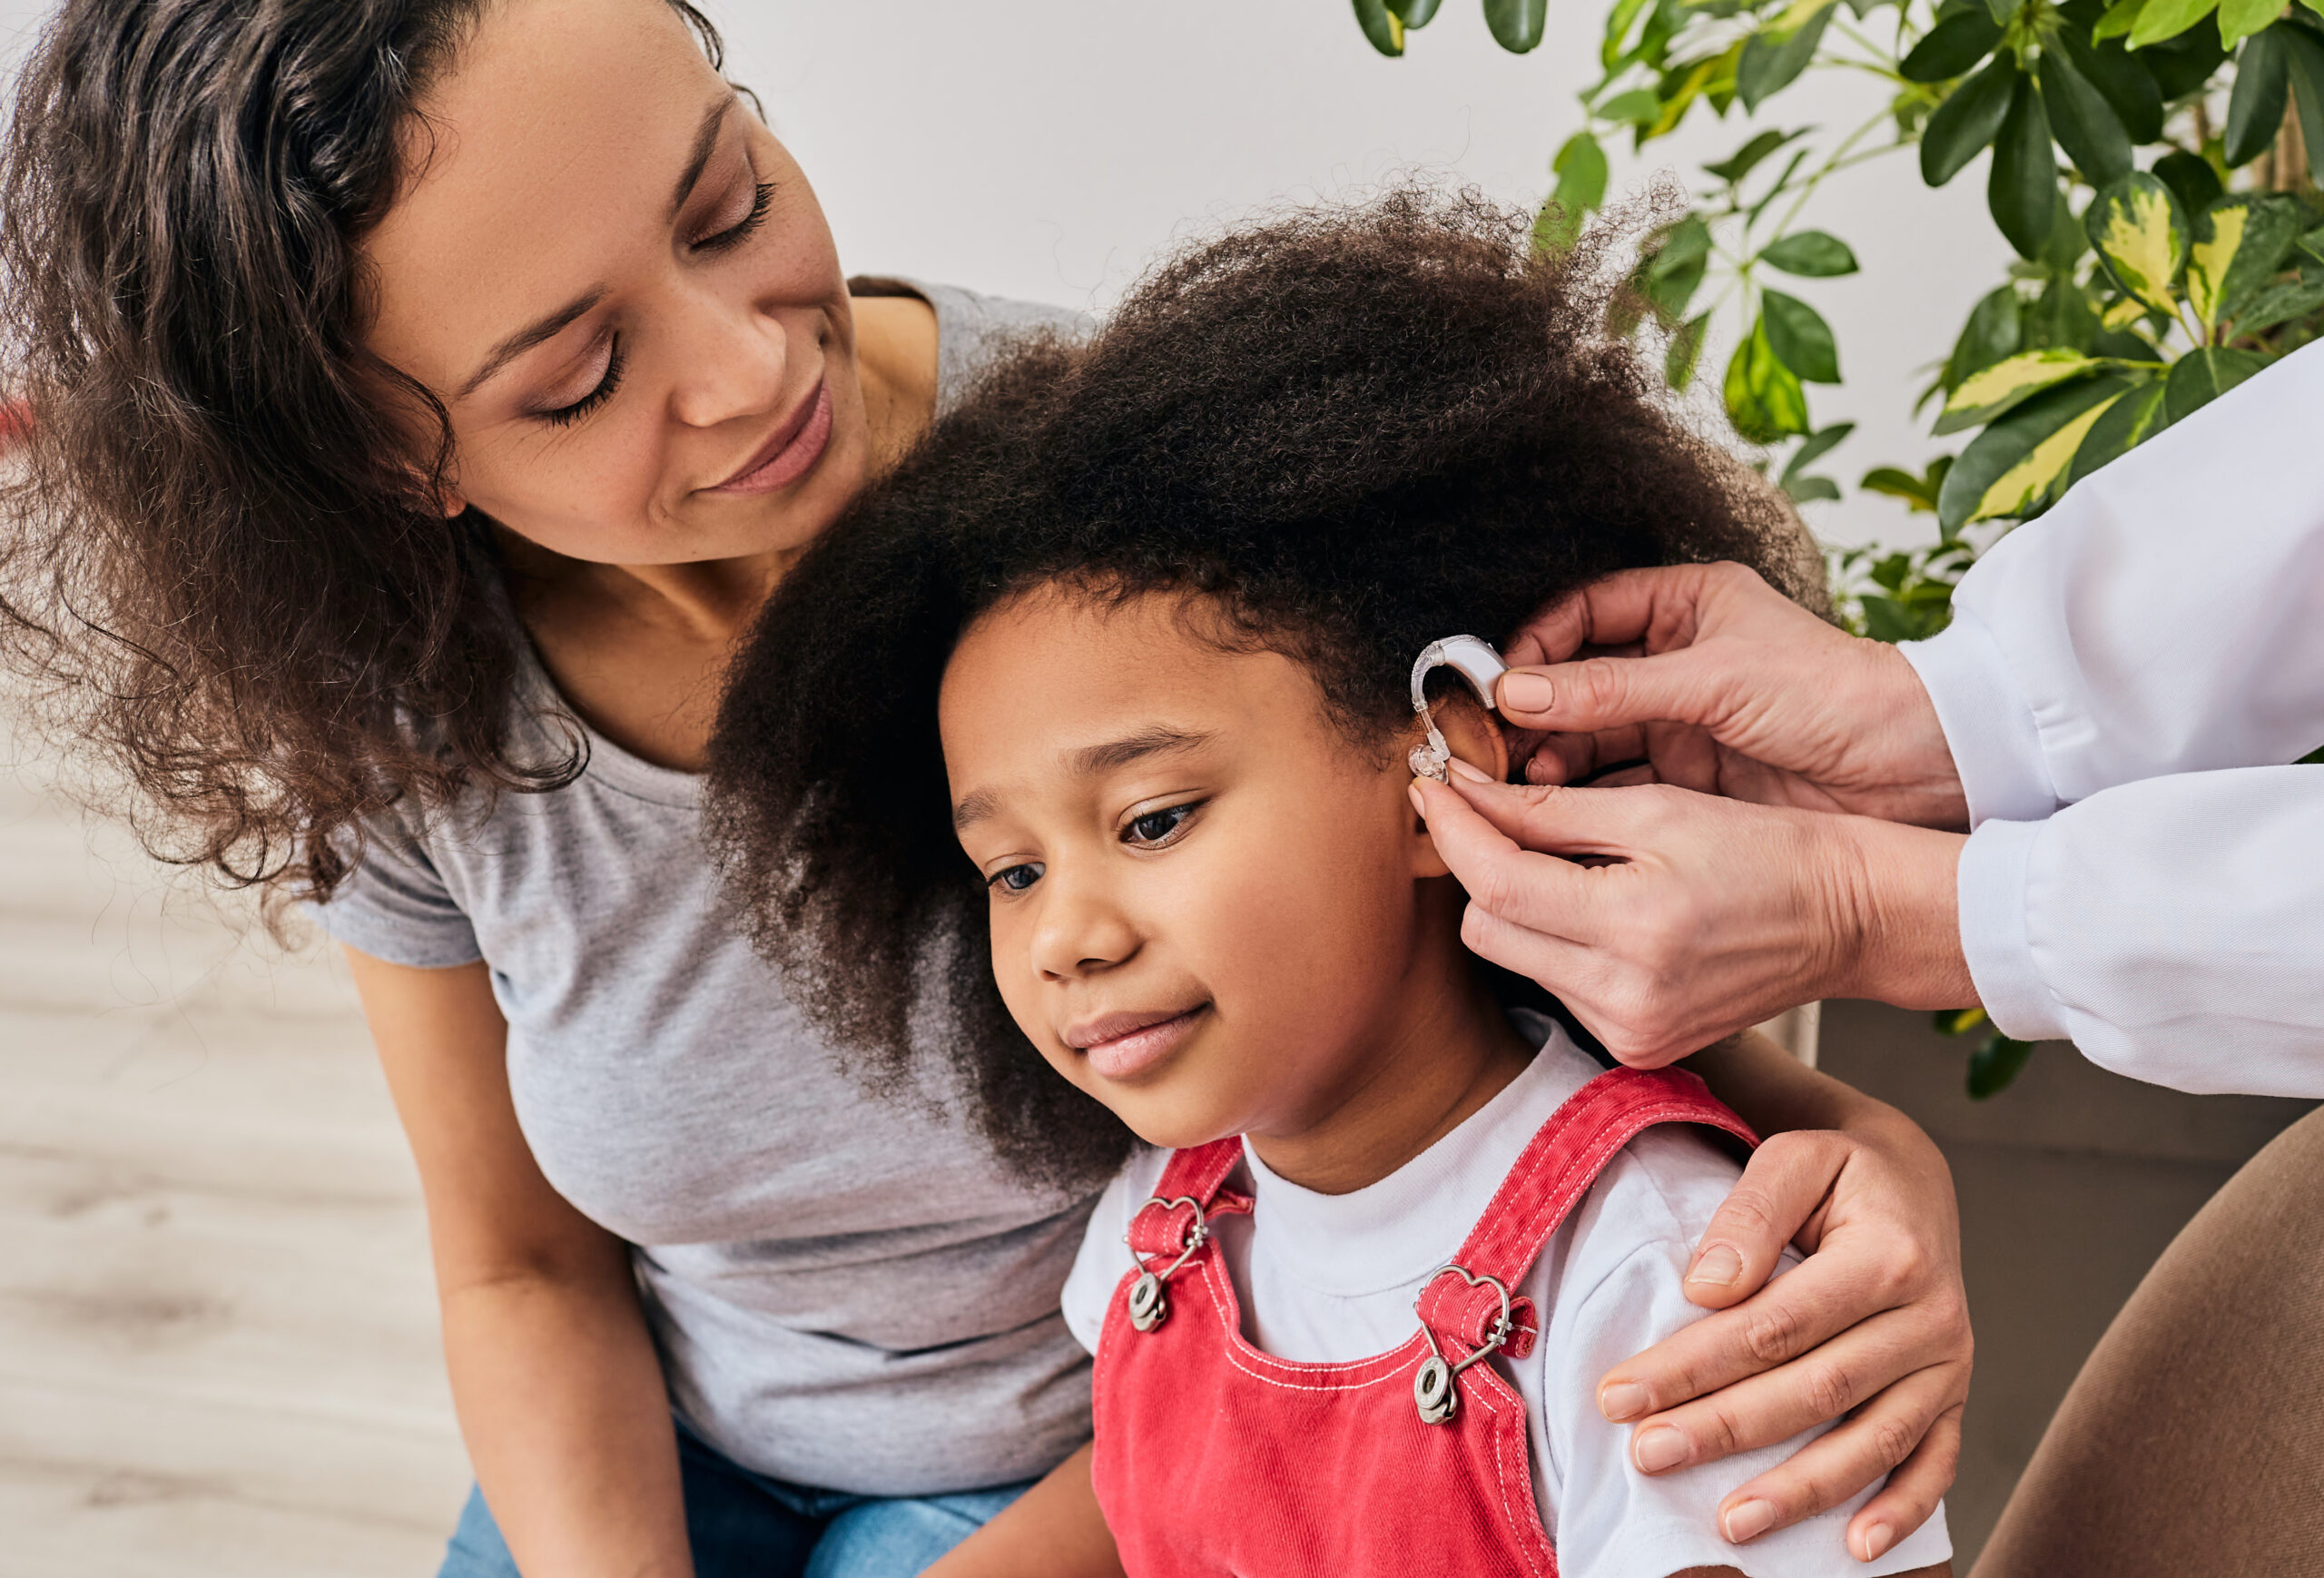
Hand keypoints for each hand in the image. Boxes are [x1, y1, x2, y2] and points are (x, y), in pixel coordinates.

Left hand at [1411, 769, 1971, 1064]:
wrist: (1845, 918)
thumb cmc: (1764, 849)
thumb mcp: (1657, 809)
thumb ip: (1549, 809)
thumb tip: (1462, 792)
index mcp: (1634, 928)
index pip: (1495, 884)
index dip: (1453, 830)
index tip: (1432, 787)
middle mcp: (1625, 997)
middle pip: (1487, 929)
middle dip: (1481, 867)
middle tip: (1495, 814)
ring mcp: (1630, 1032)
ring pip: (1515, 957)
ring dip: (1518, 904)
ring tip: (1566, 860)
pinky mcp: (1636, 1046)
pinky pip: (1556, 985)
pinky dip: (1557, 941)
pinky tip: (1599, 908)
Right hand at [1495, 562, 1967, 828]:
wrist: (1914, 770)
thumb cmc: (1836, 696)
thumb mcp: (1715, 680)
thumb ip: (1612, 688)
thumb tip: (1518, 692)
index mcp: (1688, 606)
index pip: (1585, 613)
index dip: (1536, 644)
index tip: (1500, 682)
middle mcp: (1678, 661)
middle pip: (1576, 680)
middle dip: (1533, 712)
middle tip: (1495, 745)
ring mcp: (1682, 721)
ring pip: (1591, 736)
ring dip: (1552, 757)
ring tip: (1526, 781)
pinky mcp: (1691, 778)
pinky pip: (1618, 782)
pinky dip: (1584, 795)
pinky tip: (1558, 809)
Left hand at [1601, 1103, 1969, 1566]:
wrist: (1913, 1179)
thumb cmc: (1837, 1169)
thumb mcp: (1795, 1154)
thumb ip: (1750, 1213)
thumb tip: (1707, 1289)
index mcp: (1887, 1255)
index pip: (1775, 1325)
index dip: (1694, 1365)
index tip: (1621, 1394)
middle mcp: (1930, 1318)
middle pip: (1814, 1389)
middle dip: (1723, 1428)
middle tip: (1647, 1454)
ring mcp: (1947, 1365)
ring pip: (1870, 1442)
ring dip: (1799, 1491)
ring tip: (1728, 1523)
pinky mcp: (1954, 1396)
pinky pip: (1934, 1463)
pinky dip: (1901, 1511)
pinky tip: (1855, 1550)